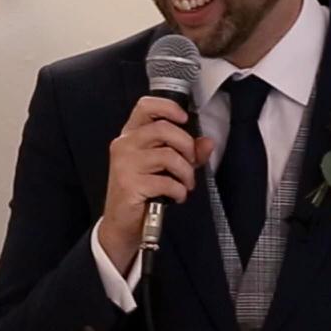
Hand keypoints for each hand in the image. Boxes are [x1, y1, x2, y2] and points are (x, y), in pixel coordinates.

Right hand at [99, 96, 214, 273]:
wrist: (122, 224)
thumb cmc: (142, 191)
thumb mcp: (166, 168)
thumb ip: (188, 153)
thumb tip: (208, 143)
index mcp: (131, 135)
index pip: (145, 106)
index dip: (168, 107)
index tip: (184, 118)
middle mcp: (124, 145)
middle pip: (163, 129)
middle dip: (186, 146)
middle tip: (191, 162)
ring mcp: (125, 164)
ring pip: (168, 155)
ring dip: (186, 172)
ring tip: (185, 184)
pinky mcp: (129, 184)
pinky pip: (166, 181)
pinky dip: (178, 191)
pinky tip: (176, 197)